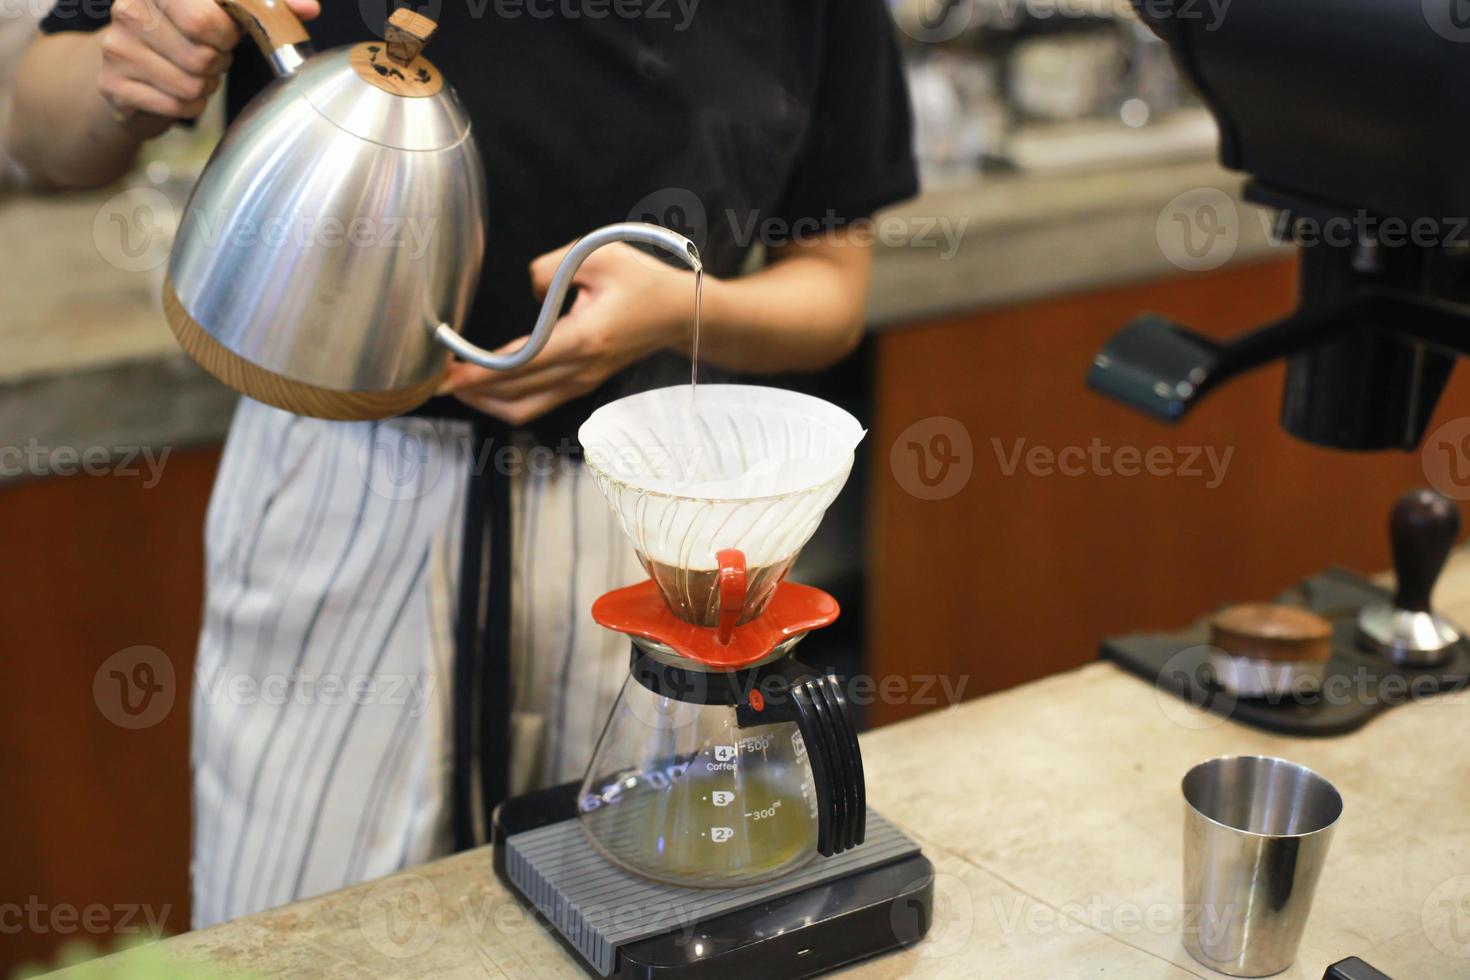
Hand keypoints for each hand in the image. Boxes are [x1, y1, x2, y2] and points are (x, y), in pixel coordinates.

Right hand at [98, 0, 319, 122]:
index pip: (208, 20)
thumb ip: (269, 4)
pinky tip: (174, 88)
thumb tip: (309, 8)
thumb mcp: (226, 10)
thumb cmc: (187, 30)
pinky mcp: (113, 82)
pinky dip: (189, 105)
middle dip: (217, 61)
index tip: (224, 32)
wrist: (132, 61)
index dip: (227, 33)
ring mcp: (116, 45)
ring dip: (204, 84)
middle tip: (208, 54)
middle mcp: (128, 8)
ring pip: (192, 83)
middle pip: (203, 54)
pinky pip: (178, 105)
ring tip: (192, 69)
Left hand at [442, 241, 697, 425]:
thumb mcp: (596, 255)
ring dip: (485, 400)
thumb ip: (552, 269)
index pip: (520, 363)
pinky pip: (536, 403)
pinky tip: (485, 385)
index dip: (479, 372)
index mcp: (582, 339)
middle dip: (470, 389)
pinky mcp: (581, 384)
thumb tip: (529, 290)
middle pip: (514, 393)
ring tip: (455, 384)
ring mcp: (582, 383)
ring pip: (523, 407)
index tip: (446, 373)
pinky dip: (505, 399)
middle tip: (432, 380)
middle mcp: (580, 370)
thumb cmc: (640, 280)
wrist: (677, 314)